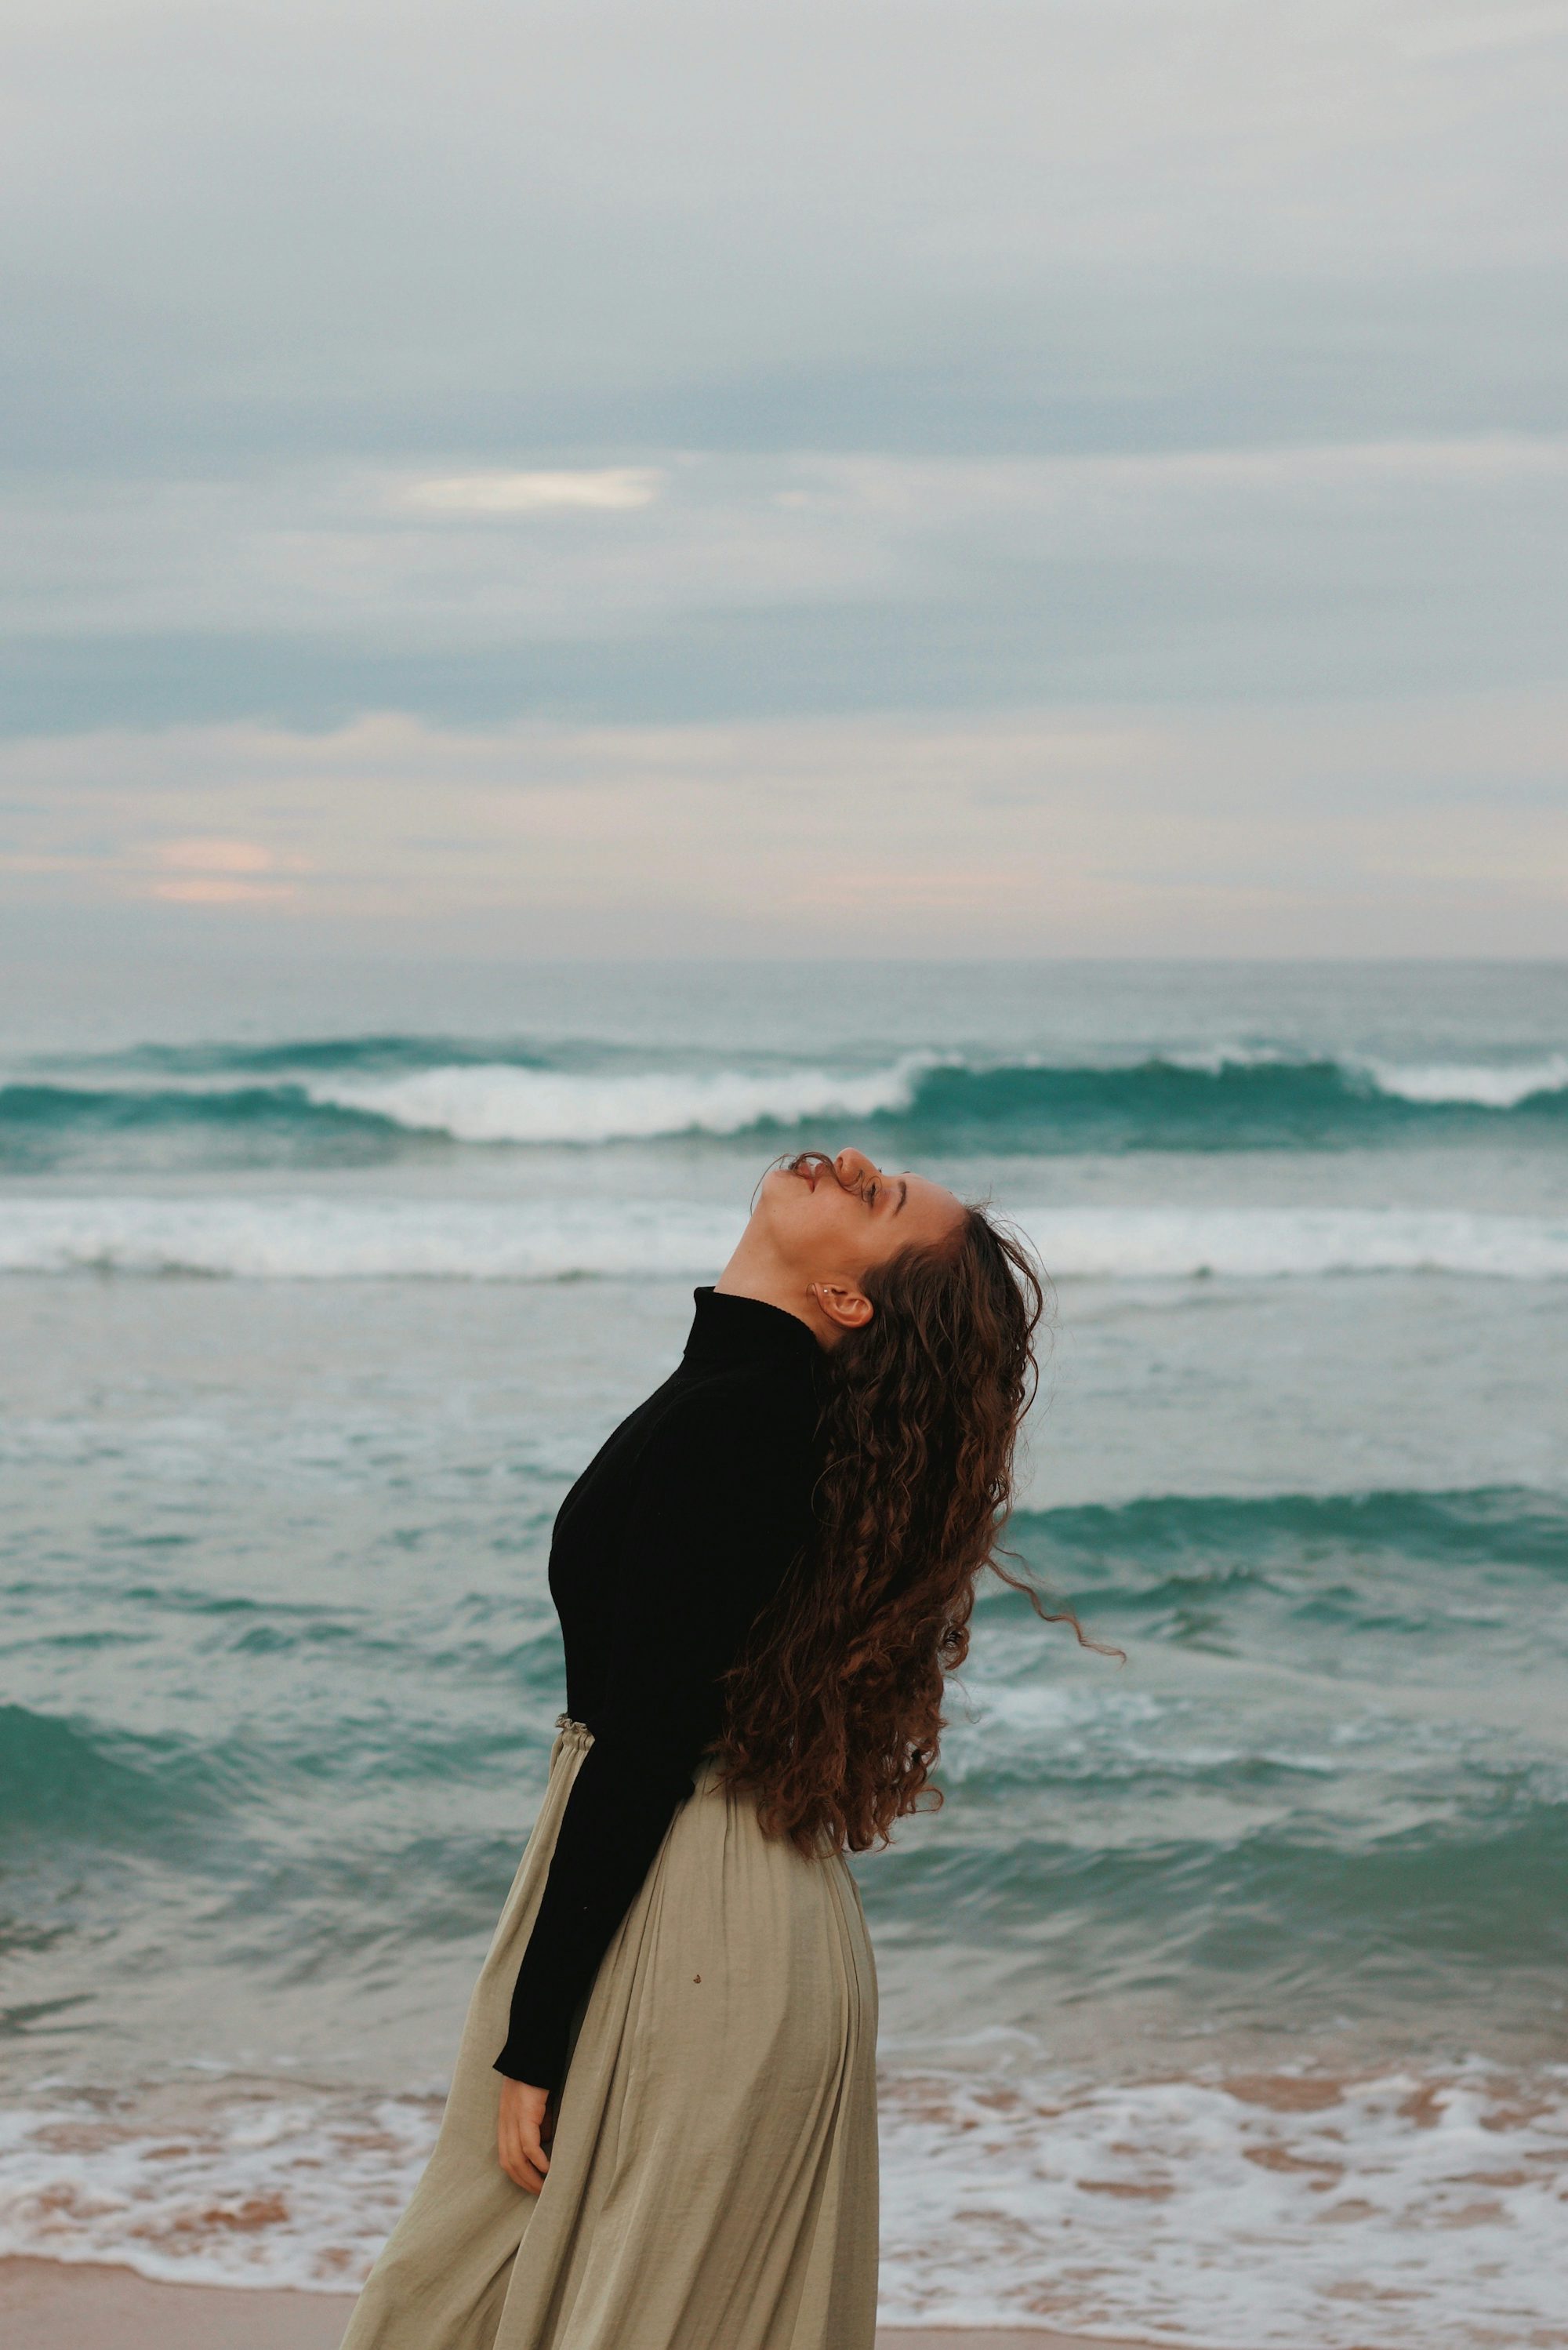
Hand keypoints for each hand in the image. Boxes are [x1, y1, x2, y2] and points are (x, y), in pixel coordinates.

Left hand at [497, 2076, 552, 2193]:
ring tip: (544, 2187)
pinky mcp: (525, 2113)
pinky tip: (547, 2168)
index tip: (531, 2187)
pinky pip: (528, 2144)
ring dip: (530, 2177)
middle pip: (509, 2163)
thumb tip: (546, 2142)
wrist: (533, 2055)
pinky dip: (537, 2160)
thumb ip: (538, 2125)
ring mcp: (513, 2119)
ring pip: (516, 2158)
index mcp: (505, 2123)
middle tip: (539, 2194)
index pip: (505, 2158)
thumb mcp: (536, 2108)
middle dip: (524, 2182)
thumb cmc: (537, 2079)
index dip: (517, 2176)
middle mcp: (505, 2124)